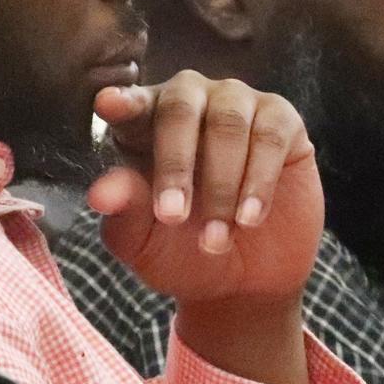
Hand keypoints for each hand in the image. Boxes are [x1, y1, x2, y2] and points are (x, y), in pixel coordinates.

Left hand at [86, 72, 322, 383]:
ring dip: (221, 186)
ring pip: (228, 122)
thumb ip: (123, 213)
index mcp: (144, 123)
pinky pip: (271, 135)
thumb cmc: (181, 252)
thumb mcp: (144, 243)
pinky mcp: (282, 122)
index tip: (108, 104)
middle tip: (173, 216)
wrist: (244, 282)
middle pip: (180, 106)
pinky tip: (249, 219)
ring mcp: (238, 105)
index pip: (131, 103)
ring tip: (216, 238)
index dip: (122, 101)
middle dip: (175, 163)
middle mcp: (191, 102)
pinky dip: (259, 181)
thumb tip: (100, 193)